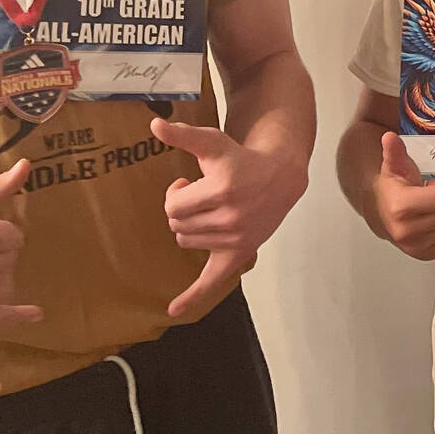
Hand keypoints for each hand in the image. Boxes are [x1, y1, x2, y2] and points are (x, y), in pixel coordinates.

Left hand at [152, 116, 308, 315]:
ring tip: (208, 212)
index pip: (173, 207)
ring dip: (190, 228)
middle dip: (182, 210)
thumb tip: (154, 123)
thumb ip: (183, 135)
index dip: (175, 194)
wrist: (281, 176)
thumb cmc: (242, 158)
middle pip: (177, 226)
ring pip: (187, 242)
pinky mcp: (241, 253)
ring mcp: (237, 238)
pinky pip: (212, 280)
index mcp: (222, 190)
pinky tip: (174, 310)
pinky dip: (193, 296)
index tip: (186, 184)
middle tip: (199, 197)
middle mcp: (231, 217)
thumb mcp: (213, 142)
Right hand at [373, 132, 434, 260]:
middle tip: (430, 197)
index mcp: (401, 208)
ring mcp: (418, 246)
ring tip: (431, 208)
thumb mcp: (394, 168)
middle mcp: (408, 231)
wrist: (381, 211)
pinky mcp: (428, 253)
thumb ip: (394, 152)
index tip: (428, 186)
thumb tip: (389, 137)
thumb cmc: (393, 189)